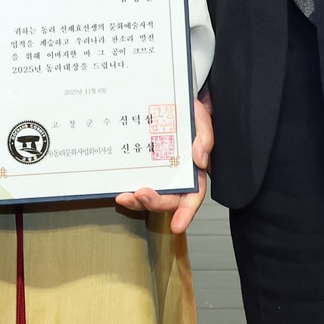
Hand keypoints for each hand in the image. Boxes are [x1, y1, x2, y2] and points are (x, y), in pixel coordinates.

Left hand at [115, 96, 212, 233]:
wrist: (169, 98)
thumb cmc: (187, 111)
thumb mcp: (199, 119)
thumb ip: (204, 137)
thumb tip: (200, 159)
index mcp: (194, 170)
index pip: (194, 196)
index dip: (186, 213)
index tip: (177, 225)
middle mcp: (177, 175)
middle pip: (169, 199)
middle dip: (155, 204)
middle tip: (140, 196)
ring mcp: (159, 172)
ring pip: (152, 195)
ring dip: (138, 201)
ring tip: (124, 197)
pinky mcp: (144, 166)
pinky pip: (138, 181)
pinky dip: (129, 188)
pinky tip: (119, 188)